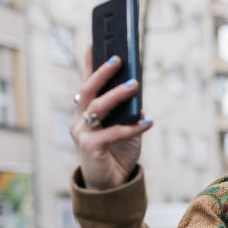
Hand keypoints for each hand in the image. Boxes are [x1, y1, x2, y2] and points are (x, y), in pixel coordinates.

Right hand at [70, 46, 152, 189]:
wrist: (112, 185)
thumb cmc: (118, 153)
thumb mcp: (127, 128)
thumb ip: (130, 112)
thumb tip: (137, 95)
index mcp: (86, 111)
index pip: (88, 83)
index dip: (89, 63)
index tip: (94, 42)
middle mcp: (79, 119)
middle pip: (88, 90)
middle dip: (102, 72)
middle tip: (118, 58)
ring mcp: (81, 133)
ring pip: (97, 107)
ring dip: (117, 95)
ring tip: (134, 84)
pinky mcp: (89, 148)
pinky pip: (111, 133)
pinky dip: (131, 128)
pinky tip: (148, 123)